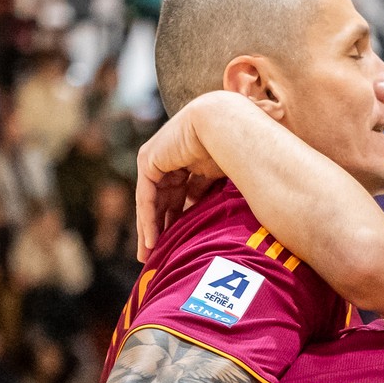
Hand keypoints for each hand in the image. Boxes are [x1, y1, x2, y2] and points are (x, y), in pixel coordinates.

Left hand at [134, 95, 231, 260]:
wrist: (225, 126)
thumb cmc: (237, 149)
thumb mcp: (218, 179)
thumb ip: (206, 193)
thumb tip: (203, 212)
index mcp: (191, 159)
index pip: (180, 195)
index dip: (179, 221)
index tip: (179, 245)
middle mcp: (172, 157)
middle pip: (163, 199)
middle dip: (160, 228)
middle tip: (155, 256)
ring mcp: (158, 157)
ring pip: (151, 200)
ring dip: (149, 228)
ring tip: (149, 255)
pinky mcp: (148, 159)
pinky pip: (146, 196)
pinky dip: (148, 219)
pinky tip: (151, 241)